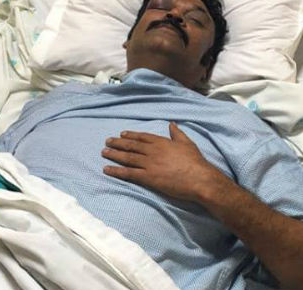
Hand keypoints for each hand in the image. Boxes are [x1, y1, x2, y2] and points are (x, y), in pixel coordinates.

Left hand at [102, 122, 226, 201]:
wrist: (198, 178)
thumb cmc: (195, 161)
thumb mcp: (186, 143)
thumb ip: (177, 133)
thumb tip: (172, 124)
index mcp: (161, 142)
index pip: (142, 137)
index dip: (131, 135)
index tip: (122, 134)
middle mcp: (152, 151)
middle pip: (131, 146)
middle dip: (118, 143)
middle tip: (107, 141)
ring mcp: (149, 164)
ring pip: (127, 158)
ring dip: (114, 154)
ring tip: (104, 152)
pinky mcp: (148, 177)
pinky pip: (128, 173)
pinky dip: (116, 171)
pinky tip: (107, 169)